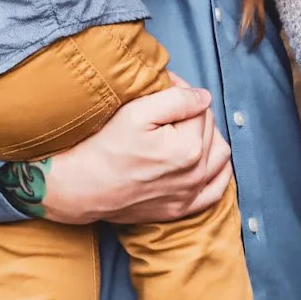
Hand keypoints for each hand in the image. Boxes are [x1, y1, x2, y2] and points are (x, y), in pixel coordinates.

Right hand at [38, 82, 230, 223]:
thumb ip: (177, 99)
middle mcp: (196, 173)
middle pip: (210, 129)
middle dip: (192, 114)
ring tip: (185, 131)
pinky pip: (216, 190)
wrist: (81, 188)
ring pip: (220, 156)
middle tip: (166, 109)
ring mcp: (190, 194)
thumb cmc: (104, 148)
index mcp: (189, 147)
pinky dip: (217, 172)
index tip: (161, 90)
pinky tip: (205, 161)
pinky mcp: (181, 209)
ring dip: (209, 139)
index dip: (181, 92)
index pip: (200, 106)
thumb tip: (204, 97)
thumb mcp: (136, 113)